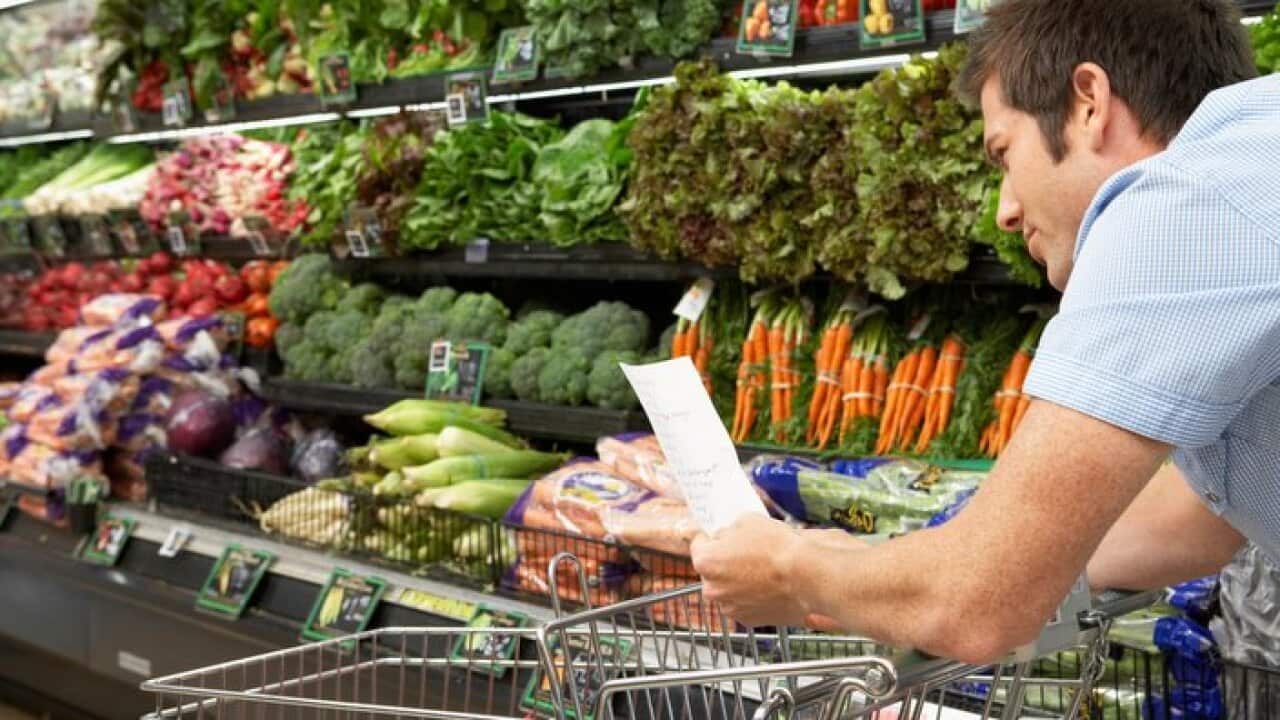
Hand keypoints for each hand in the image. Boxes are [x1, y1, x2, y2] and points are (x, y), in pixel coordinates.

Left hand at [690, 514, 809, 627]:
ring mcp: (730, 607)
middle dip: (724, 562)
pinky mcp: (748, 620)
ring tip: (762, 570)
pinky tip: (768, 586)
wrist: (807, 576)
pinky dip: (751, 597)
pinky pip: (743, 604)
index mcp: (706, 561)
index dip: (709, 538)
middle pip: (712, 571)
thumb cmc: (777, 546)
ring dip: (737, 581)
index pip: (697, 545)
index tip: (718, 537)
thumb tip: (725, 537)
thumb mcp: (746, 521)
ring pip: (727, 589)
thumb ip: (728, 531)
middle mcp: (712, 589)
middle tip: (746, 553)